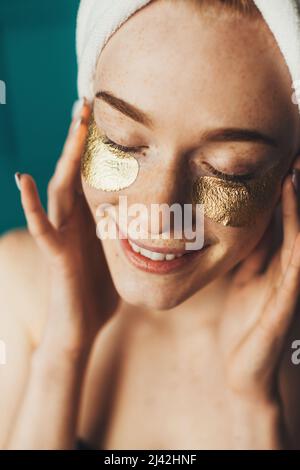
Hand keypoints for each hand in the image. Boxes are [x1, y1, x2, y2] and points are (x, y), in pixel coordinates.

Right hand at [17, 100, 118, 355]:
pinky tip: (23, 180)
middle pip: (76, 171)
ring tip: (74, 123)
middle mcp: (75, 220)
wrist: (83, 324)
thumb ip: (130, 229)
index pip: (94, 175)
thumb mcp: (121, 252)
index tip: (112, 115)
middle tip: (89, 102)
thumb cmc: (102, 289)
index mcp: (92, 218)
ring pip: (60, 188)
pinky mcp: (56, 254)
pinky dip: (31, 205)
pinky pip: (41, 227)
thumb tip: (160, 214)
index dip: (101, 147)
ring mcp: (63, 234)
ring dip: (65, 156)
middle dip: (82, 138)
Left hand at [218, 168, 299, 445]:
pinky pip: (295, 258)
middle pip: (293, 219)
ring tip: (296, 168)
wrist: (247, 371)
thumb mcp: (243, 281)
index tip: (276, 155)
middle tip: (293, 151)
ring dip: (298, 201)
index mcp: (274, 262)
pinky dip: (295, 228)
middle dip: (295, 187)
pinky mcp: (288, 299)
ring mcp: (291, 282)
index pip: (280, 217)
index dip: (280, 188)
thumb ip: (247, 253)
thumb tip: (236, 222)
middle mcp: (287, 267)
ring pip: (298, 232)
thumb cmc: (244, 326)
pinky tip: (292, 205)